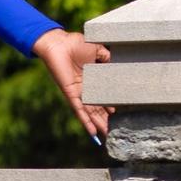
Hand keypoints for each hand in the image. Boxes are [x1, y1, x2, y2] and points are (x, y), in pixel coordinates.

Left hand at [32, 27, 113, 147]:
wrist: (59, 43)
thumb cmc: (76, 44)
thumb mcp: (99, 51)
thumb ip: (108, 58)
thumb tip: (118, 63)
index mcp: (93, 80)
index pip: (104, 97)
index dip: (112, 107)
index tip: (122, 115)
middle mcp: (86, 89)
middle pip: (97, 109)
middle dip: (106, 121)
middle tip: (116, 132)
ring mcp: (78, 93)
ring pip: (90, 114)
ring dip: (98, 126)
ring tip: (108, 137)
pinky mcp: (71, 94)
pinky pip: (79, 111)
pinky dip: (86, 122)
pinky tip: (93, 133)